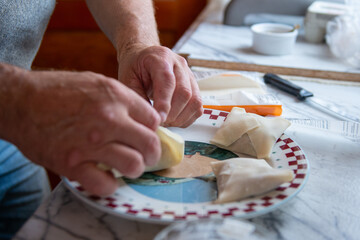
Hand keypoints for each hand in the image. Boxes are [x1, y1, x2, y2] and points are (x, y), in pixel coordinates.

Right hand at [10, 70, 160, 195]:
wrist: (21, 101)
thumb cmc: (57, 91)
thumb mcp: (95, 82)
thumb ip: (121, 99)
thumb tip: (142, 118)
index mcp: (115, 96)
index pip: (153, 120)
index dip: (151, 131)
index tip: (145, 136)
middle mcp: (108, 119)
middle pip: (149, 144)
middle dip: (151, 153)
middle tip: (145, 156)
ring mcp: (91, 142)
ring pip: (133, 165)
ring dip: (133, 169)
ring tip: (125, 167)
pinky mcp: (72, 163)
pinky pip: (104, 184)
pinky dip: (109, 186)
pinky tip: (105, 178)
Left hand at [117, 45, 202, 126]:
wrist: (144, 57)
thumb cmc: (134, 68)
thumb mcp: (127, 79)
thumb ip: (137, 97)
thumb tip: (150, 118)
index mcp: (161, 57)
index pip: (168, 80)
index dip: (164, 103)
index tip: (158, 120)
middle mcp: (179, 64)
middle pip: (184, 92)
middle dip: (172, 114)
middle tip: (159, 123)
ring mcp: (189, 74)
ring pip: (194, 101)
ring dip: (181, 117)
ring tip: (166, 122)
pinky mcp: (194, 86)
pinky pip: (197, 106)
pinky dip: (187, 118)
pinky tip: (174, 120)